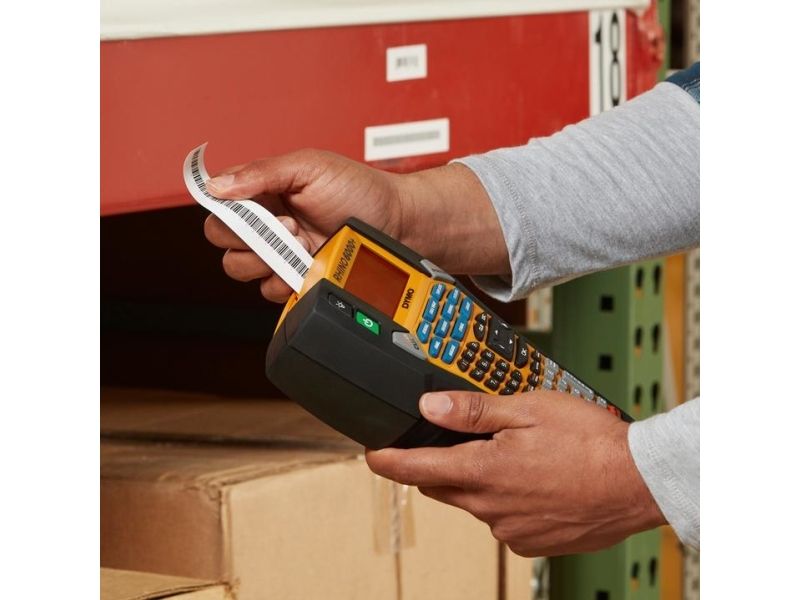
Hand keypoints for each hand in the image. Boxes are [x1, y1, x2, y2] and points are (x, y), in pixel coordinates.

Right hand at [202, 149, 508, 301]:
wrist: (398, 224)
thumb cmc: (360, 190)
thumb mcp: (309, 167)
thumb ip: (263, 173)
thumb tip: (217, 186)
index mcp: (264, 192)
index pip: (219, 203)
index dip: (226, 208)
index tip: (248, 208)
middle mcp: (267, 223)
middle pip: (222, 239)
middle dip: (247, 236)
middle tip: (287, 227)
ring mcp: (280, 254)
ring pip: (239, 268)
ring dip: (265, 259)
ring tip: (301, 245)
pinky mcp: (294, 280)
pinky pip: (267, 290)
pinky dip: (281, 282)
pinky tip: (305, 267)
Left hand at [365, 390, 665, 556]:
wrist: (639, 482)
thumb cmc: (590, 442)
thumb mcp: (528, 408)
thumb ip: (473, 410)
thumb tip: (428, 405)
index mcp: (484, 470)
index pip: (416, 468)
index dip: (387, 461)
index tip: (371, 456)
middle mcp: (491, 506)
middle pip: (442, 485)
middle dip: (437, 465)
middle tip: (455, 442)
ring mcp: (510, 529)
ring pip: (474, 502)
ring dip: (478, 481)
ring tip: (515, 457)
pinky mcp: (531, 543)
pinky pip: (502, 520)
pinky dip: (505, 501)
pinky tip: (533, 483)